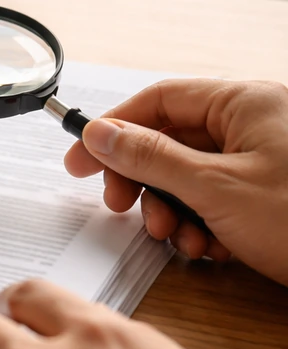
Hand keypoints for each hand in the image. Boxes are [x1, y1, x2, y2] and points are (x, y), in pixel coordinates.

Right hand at [64, 79, 287, 284]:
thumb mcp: (215, 188)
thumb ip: (149, 157)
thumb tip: (100, 134)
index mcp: (244, 103)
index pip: (158, 100)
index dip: (112, 129)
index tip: (79, 160)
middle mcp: (254, 124)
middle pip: (170, 140)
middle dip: (142, 180)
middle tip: (120, 207)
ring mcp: (265, 160)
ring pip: (191, 176)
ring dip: (172, 210)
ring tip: (179, 238)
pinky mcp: (272, 195)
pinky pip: (217, 199)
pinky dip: (203, 224)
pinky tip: (211, 248)